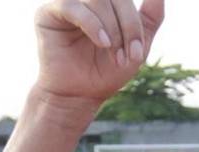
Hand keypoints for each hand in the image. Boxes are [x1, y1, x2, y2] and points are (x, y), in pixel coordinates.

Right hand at [33, 0, 163, 106]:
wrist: (80, 96)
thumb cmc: (106, 71)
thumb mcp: (136, 45)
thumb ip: (150, 17)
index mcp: (106, 3)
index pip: (125, 0)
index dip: (135, 22)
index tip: (138, 50)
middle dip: (128, 25)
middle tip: (130, 55)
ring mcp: (67, 2)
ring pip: (98, 0)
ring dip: (112, 29)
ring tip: (114, 55)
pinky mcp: (48, 12)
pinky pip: (72, 6)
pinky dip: (92, 24)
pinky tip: (102, 43)